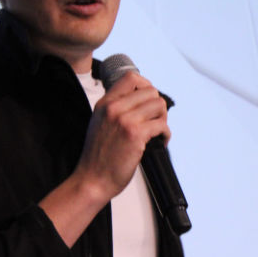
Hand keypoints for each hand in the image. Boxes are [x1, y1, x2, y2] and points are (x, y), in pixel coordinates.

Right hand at [73, 71, 169, 199]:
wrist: (92, 179)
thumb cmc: (97, 156)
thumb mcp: (99, 123)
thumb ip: (114, 109)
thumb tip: (140, 101)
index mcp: (105, 103)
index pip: (131, 77)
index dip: (146, 86)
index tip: (148, 101)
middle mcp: (114, 108)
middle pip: (150, 91)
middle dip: (157, 106)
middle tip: (155, 120)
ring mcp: (125, 120)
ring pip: (159, 105)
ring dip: (163, 118)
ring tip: (157, 131)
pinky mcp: (135, 135)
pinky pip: (162, 124)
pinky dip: (166, 134)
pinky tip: (160, 142)